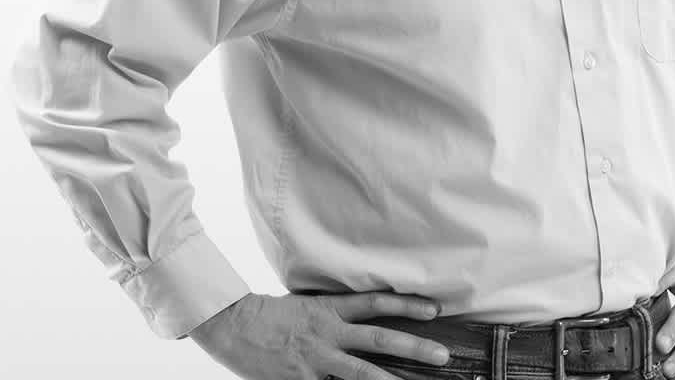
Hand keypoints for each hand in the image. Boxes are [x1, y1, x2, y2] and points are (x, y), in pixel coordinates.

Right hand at [188, 291, 450, 379]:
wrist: (232, 325)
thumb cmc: (273, 315)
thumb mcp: (309, 306)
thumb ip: (339, 314)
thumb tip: (371, 319)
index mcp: (331, 310)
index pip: (376, 303)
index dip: (407, 305)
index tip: (436, 310)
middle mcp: (328, 332)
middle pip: (379, 339)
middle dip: (414, 347)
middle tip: (442, 355)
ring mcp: (316, 358)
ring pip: (360, 372)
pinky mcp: (301, 379)